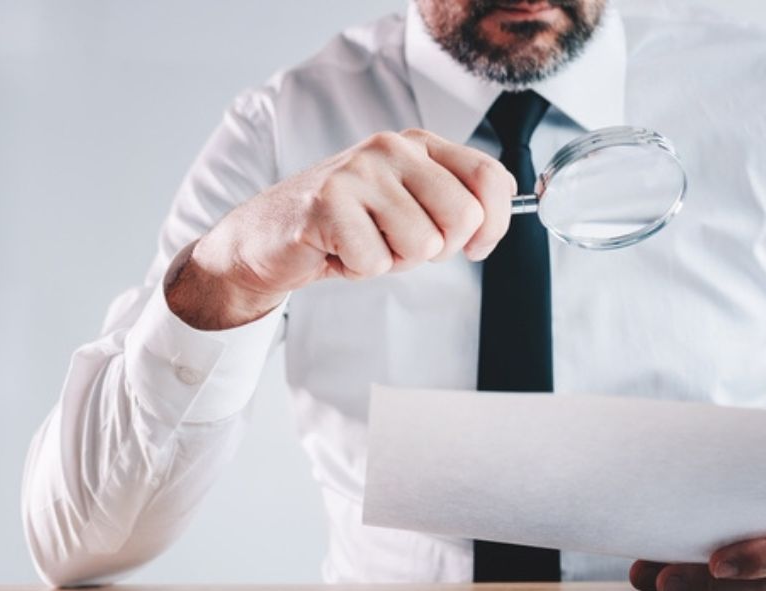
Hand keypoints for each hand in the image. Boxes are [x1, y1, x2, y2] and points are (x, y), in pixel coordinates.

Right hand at [167, 129, 515, 328]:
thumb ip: (454, 206)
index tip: (477, 246)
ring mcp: (359, 172)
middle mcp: (391, 148)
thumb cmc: (347, 225)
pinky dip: (359, 270)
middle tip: (399, 243)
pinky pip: (376, 261)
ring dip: (393, 260)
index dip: (494, 224)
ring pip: (422, 245)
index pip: (490, 178)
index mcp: (419, 145)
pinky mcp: (328, 203)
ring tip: (363, 242)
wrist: (270, 237)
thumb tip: (492, 225)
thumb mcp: (409, 207)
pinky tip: (338, 249)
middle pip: (463, 217)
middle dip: (438, 249)